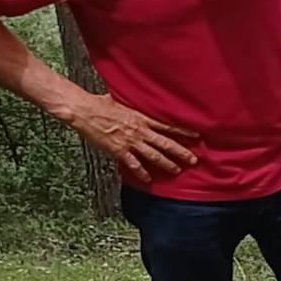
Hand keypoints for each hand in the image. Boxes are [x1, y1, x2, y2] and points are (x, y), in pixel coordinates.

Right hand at [67, 93, 197, 182]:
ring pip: (153, 155)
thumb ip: (134, 107)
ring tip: (176, 170)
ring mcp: (130, 141)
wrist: (84, 110)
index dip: (183, 131)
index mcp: (141, 117)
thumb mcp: (123, 101)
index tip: (196, 135)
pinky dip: (141, 172)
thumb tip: (140, 103)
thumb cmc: (99, 103)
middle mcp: (139, 130)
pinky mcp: (118, 150)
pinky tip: (148, 179)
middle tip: (193, 160)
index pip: (167, 125)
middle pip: (165, 143)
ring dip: (166, 163)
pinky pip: (133, 164)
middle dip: (181, 152)